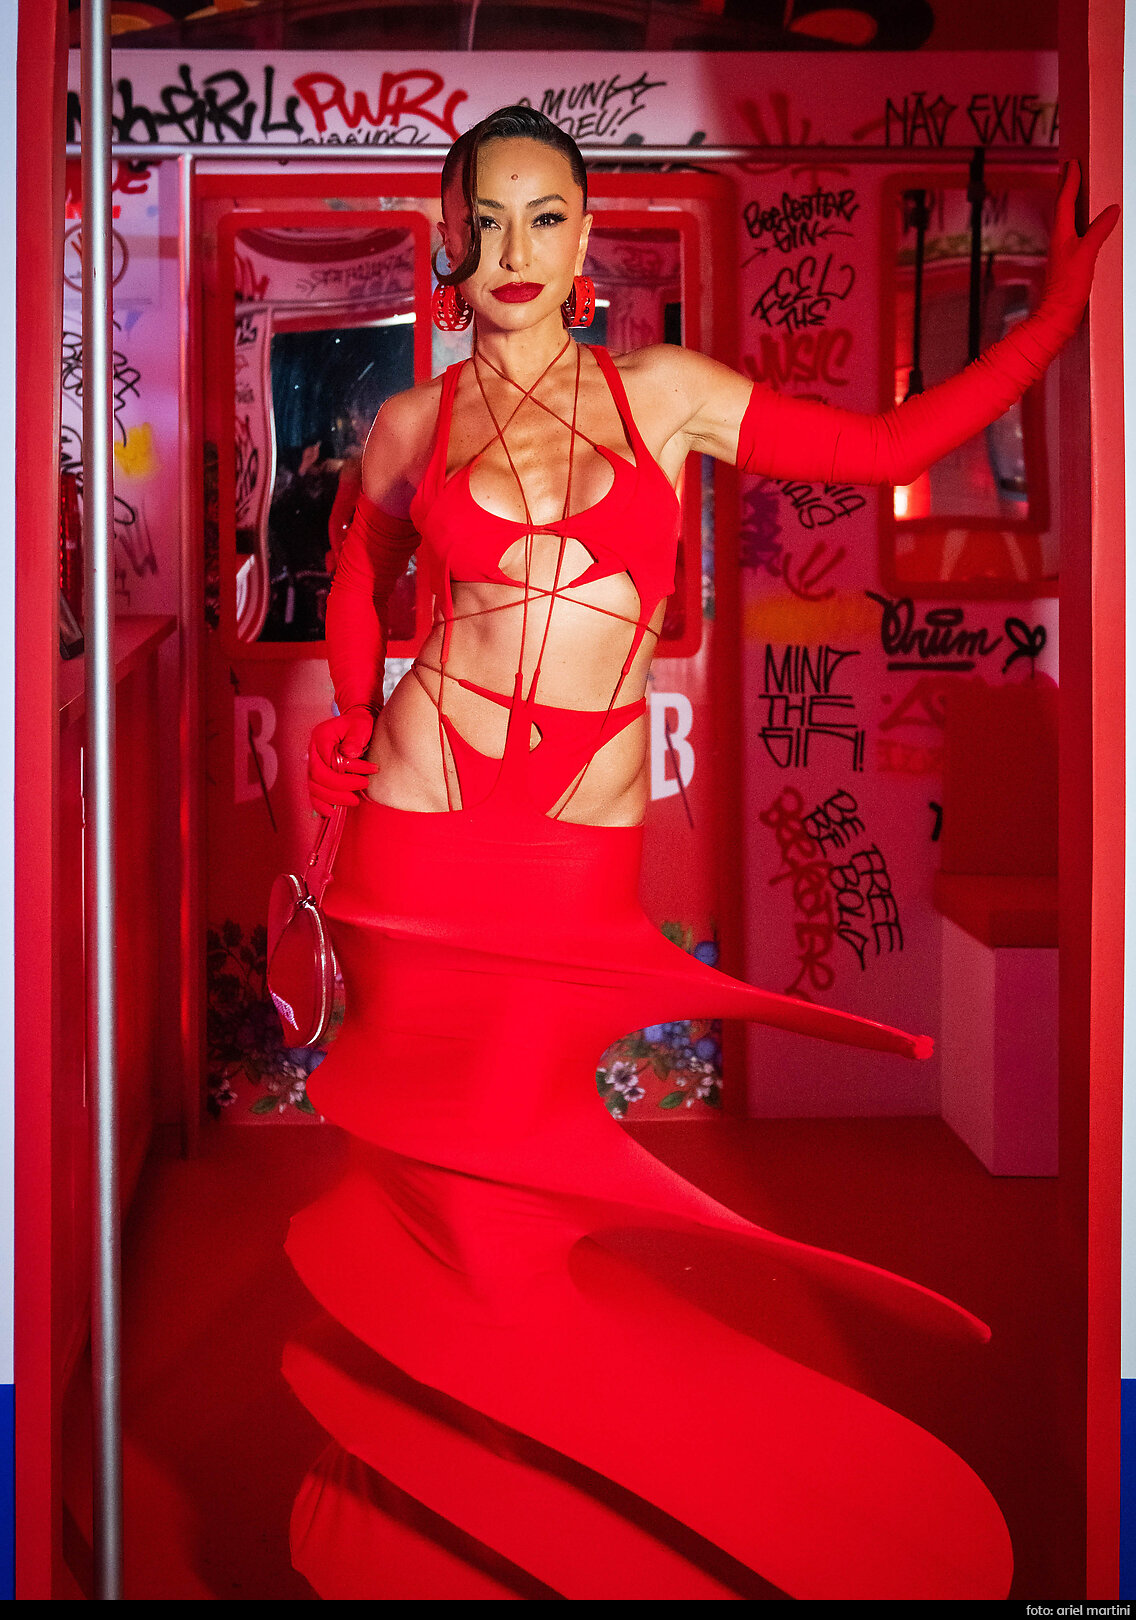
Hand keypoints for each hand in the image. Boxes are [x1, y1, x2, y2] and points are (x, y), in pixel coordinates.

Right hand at [308, 704, 378, 815]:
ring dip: (333, 799)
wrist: (357, 722)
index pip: (325, 765)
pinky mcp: (318, 773)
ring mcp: (313, 762)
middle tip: (360, 793)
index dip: (345, 776)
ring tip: (353, 801)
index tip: (366, 778)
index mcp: (320, 738)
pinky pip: (314, 792)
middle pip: (318, 779)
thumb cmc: (360, 724)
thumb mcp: (361, 725)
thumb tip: (350, 754)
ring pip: (314, 788)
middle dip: (339, 790)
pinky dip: (320, 804)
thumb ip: (355, 739)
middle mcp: (313, 751)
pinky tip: (331, 812)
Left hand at [1044, 159, 1119, 310]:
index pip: (1065, 201)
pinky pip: (1072, 233)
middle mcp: (1059, 241)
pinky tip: (1081, 225)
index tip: (1072, 164)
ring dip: (1069, 201)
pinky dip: (1076, 220)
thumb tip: (1112, 210)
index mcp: (1061, 235)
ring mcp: (1062, 252)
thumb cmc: (1067, 289)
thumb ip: (1099, 231)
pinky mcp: (1067, 263)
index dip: (1070, 182)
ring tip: (1073, 188)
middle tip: (1067, 168)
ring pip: (1065, 219)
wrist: (1056, 316)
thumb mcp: (1087, 255)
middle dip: (1066, 186)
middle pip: (1062, 207)